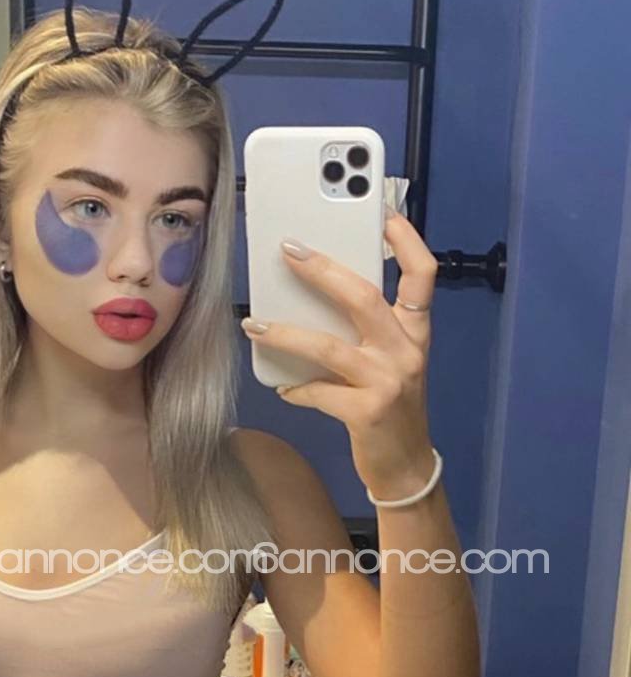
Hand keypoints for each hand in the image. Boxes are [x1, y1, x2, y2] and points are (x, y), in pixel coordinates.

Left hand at [242, 214, 438, 498]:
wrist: (407, 467)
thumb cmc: (391, 405)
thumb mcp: (390, 360)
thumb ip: (365, 329)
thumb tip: (309, 295)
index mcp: (415, 330)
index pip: (422, 273)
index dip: (405, 239)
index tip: (381, 210)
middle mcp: (406, 350)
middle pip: (365, 296)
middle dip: (323, 270)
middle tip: (289, 250)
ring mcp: (389, 381)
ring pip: (329, 346)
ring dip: (286, 332)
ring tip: (253, 323)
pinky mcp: (367, 413)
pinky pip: (319, 392)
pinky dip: (296, 388)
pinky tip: (283, 387)